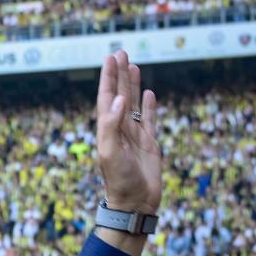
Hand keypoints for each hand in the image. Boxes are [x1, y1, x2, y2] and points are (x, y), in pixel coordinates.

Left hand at [96, 50, 161, 214]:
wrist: (135, 203)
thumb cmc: (119, 181)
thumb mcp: (110, 153)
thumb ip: (111, 125)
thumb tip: (119, 99)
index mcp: (107, 130)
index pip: (107, 98)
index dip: (108, 78)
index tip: (110, 58)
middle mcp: (119, 130)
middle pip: (119, 96)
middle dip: (119, 75)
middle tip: (121, 52)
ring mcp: (134, 136)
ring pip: (133, 104)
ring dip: (133, 85)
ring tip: (134, 66)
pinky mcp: (149, 144)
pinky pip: (148, 120)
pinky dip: (148, 106)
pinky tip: (148, 93)